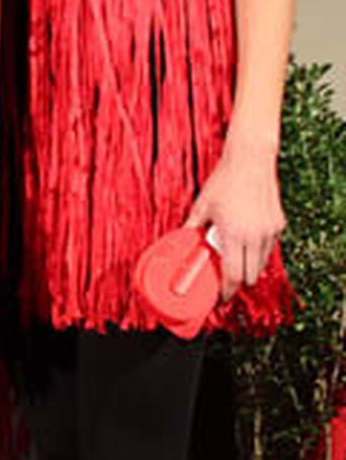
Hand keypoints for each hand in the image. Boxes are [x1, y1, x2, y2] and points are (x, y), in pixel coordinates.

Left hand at [185, 135, 285, 301]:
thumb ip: (191, 227)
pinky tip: (245, 238)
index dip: (227, 292)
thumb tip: (181, 241)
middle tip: (225, 276)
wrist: (250, 161)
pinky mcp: (278, 225)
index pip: (233, 275)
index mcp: (234, 235)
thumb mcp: (202, 206)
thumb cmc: (223, 182)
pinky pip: (269, 248)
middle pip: (250, 276)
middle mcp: (255, 237)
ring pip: (262, 264)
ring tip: (233, 254)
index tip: (220, 298)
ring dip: (248, 266)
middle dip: (238, 281)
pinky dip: (257, 250)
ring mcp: (270, 232)